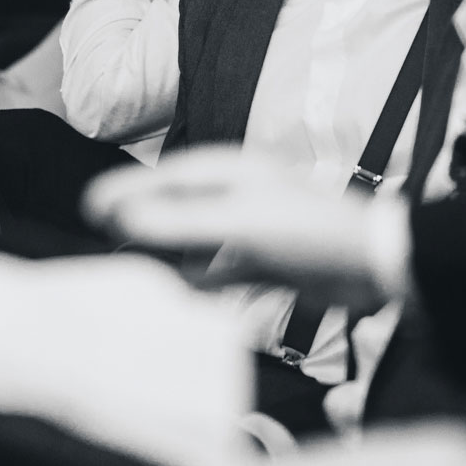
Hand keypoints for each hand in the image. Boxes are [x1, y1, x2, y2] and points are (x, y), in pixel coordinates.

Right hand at [83, 147, 398, 308]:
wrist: (373, 264)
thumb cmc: (312, 232)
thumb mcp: (239, 225)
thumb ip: (181, 224)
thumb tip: (126, 219)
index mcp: (234, 173)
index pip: (169, 176)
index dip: (129, 189)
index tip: (93, 205)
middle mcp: (241, 195)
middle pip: (180, 207)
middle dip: (144, 222)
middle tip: (105, 238)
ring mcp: (254, 228)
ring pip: (198, 241)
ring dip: (170, 256)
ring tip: (135, 272)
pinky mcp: (268, 260)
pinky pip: (222, 269)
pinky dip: (201, 279)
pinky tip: (182, 292)